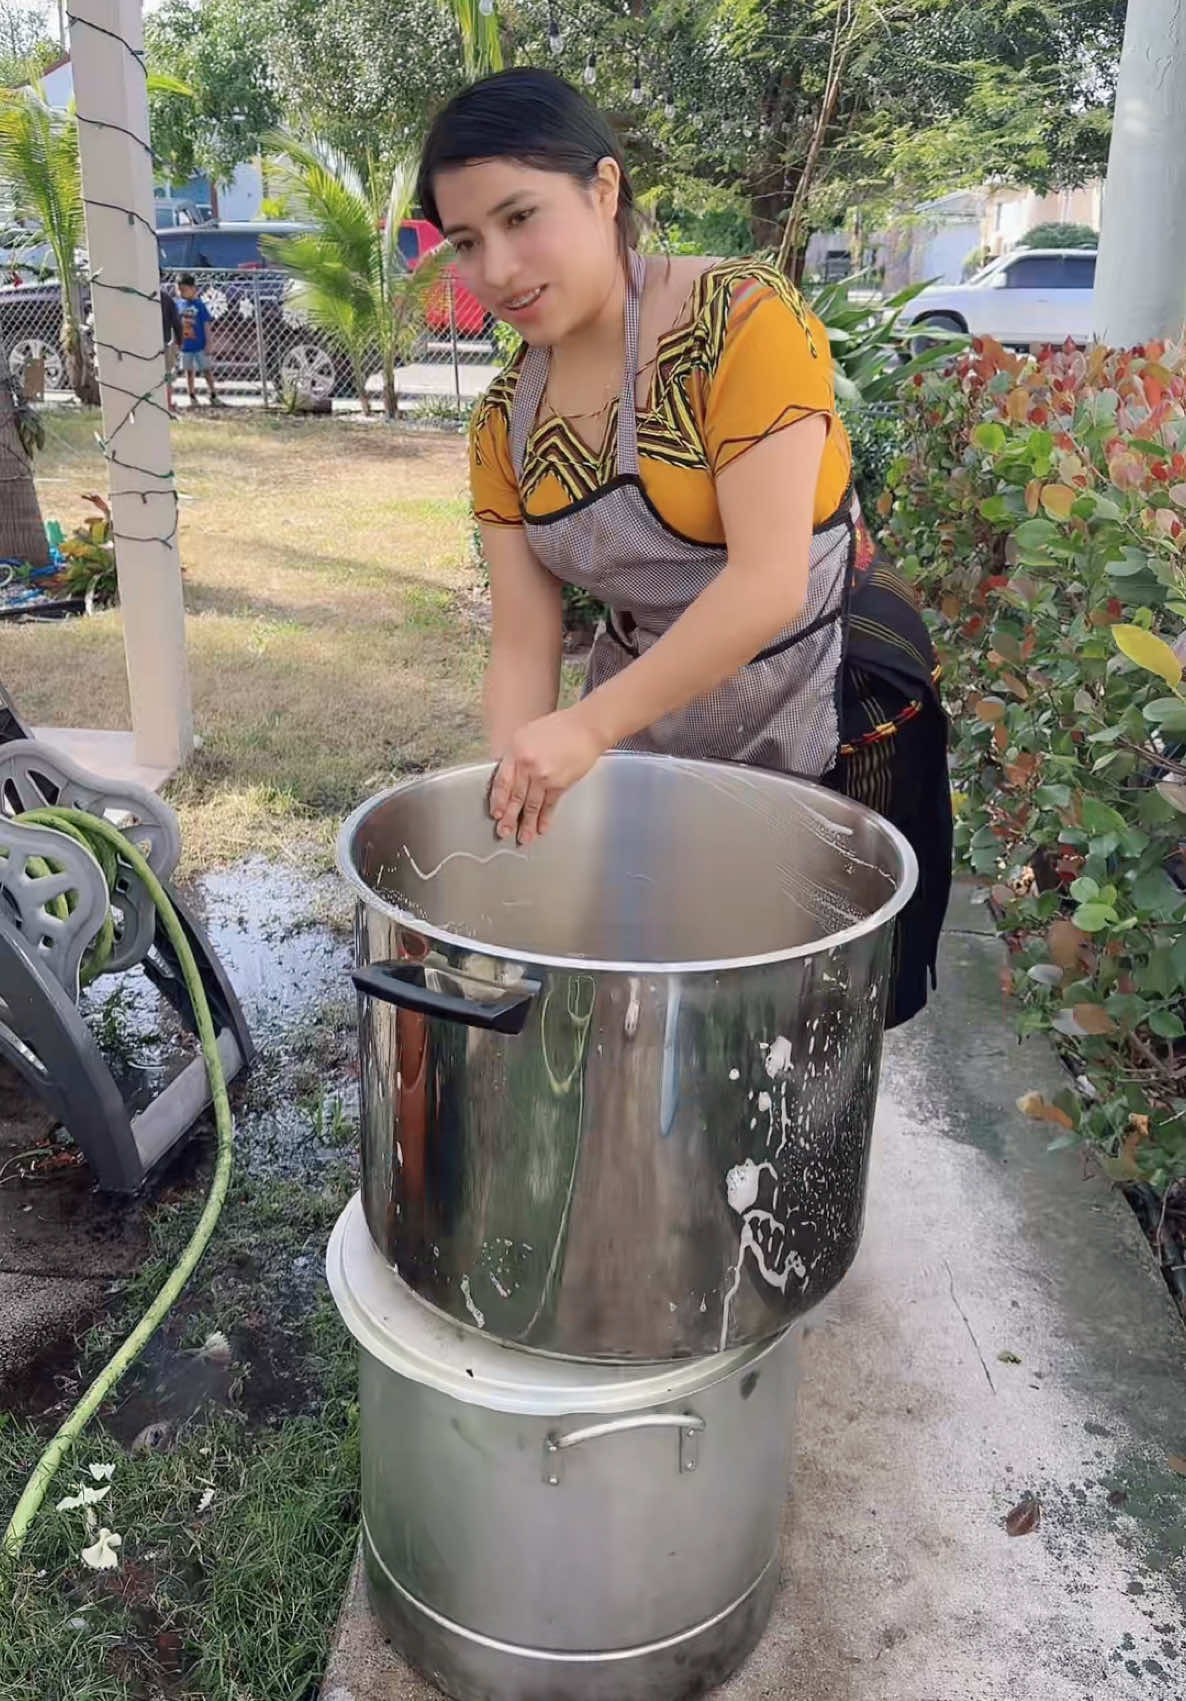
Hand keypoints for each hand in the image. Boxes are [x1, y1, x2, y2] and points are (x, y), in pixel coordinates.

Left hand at [490, 707, 608, 844]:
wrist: (586, 727)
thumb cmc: (558, 728)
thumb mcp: (527, 734)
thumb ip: (515, 756)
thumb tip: (507, 778)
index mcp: (516, 751)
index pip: (502, 781)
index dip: (498, 800)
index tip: (496, 813)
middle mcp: (528, 765)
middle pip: (515, 797)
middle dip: (509, 818)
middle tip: (503, 832)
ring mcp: (545, 776)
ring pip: (532, 805)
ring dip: (527, 824)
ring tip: (523, 838)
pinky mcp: (560, 783)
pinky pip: (549, 805)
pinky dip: (545, 818)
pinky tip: (541, 828)